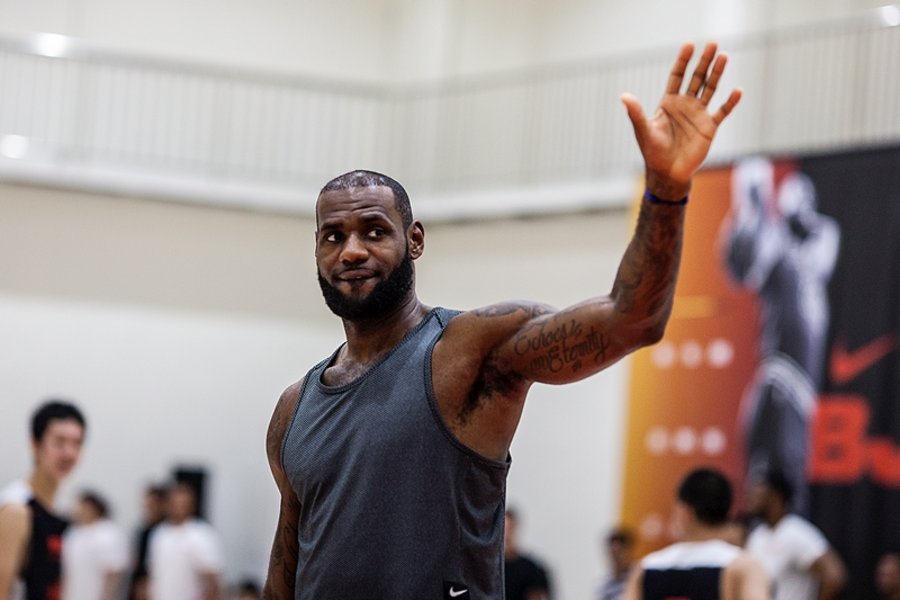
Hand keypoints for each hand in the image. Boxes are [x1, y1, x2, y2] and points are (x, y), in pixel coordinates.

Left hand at [622, 42, 741, 198]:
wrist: (668, 173)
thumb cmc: (653, 152)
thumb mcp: (643, 131)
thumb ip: (636, 113)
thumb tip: (624, 96)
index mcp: (669, 102)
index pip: (677, 76)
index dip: (682, 61)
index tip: (689, 45)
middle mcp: (685, 105)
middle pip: (696, 78)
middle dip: (704, 61)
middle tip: (712, 43)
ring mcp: (698, 114)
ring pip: (711, 89)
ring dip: (717, 74)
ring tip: (724, 56)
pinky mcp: (710, 127)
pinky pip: (722, 111)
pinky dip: (730, 102)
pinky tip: (738, 90)